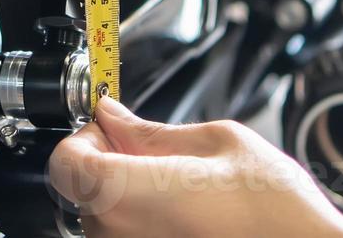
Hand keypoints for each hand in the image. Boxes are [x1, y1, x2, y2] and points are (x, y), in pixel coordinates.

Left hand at [47, 98, 342, 237]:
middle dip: (111, 165)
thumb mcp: (221, 145)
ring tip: (184, 194)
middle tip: (159, 158)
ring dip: (129, 199)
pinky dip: (146, 224)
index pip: (63, 162)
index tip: (114, 132)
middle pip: (82, 189)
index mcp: (128, 193)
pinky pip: (129, 237)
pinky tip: (186, 220)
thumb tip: (113, 116)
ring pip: (105, 218)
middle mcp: (117, 234)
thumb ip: (154, 132)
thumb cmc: (279, 215)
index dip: (84, 139)